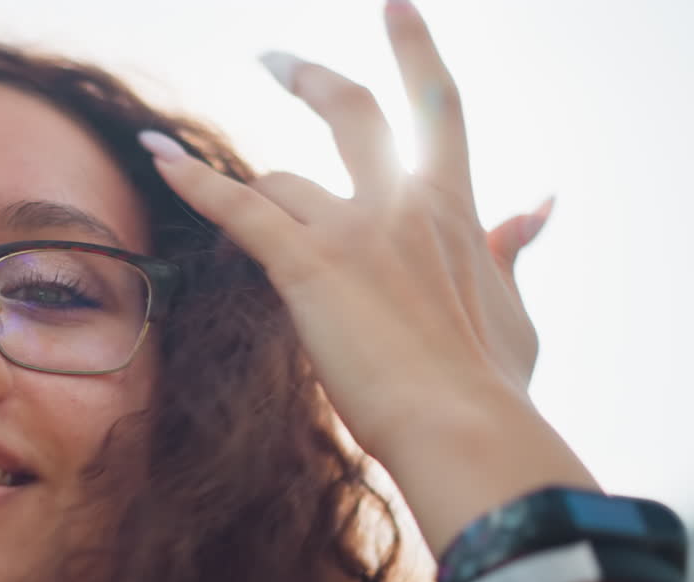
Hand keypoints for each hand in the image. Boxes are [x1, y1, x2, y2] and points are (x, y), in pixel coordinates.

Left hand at [138, 1, 552, 461]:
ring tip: (226, 217)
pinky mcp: (307, 266)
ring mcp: (353, 229)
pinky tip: (157, 156)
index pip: (438, 105)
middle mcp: (401, 201)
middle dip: (308, 77)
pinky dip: (194, 181)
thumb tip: (536, 205)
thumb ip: (508, 249)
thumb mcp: (512, 307)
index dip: (414, 49)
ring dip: (254, 196)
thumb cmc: (490, 383)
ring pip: (281, 181)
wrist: (463, 428)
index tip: (394, 8)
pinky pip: (238, 208)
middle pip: (351, 109)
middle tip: (273, 60)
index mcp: (452, 207)